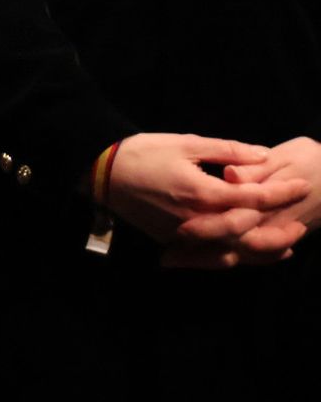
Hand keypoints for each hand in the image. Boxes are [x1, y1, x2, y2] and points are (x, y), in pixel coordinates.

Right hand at [107, 133, 308, 265]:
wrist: (102, 171)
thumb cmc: (144, 151)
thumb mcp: (187, 143)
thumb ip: (228, 151)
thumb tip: (264, 156)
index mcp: (202, 192)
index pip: (253, 197)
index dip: (282, 191)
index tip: (302, 185)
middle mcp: (196, 219)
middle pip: (249, 233)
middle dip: (279, 228)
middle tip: (300, 223)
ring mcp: (183, 235)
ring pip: (232, 251)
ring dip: (261, 250)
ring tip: (284, 246)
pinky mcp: (172, 242)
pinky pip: (208, 258)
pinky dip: (232, 258)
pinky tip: (245, 254)